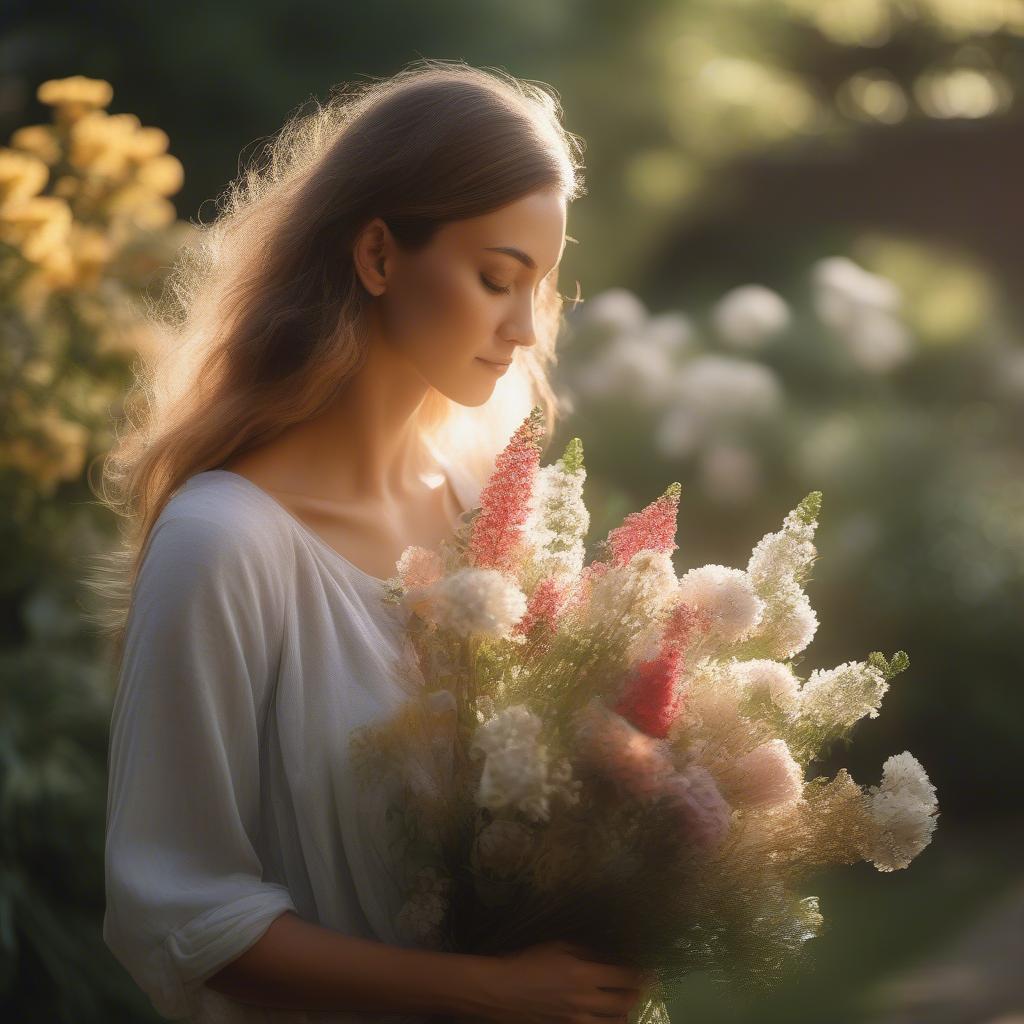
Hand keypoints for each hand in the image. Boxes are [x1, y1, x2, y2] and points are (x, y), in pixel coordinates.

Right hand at [467, 938, 652, 1022]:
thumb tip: (606, 955)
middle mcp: (586, 1000)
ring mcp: (578, 1020)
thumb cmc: (528, 962)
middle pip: (625, 1001)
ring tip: (626, 1004)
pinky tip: (607, 1018)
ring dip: (625, 1012)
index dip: (640, 973)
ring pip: (615, 1022)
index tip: (648, 970)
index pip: (624, 975)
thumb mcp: (557, 947)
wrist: (501, 991)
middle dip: (637, 993)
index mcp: (584, 974)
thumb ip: (585, 951)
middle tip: (641, 986)